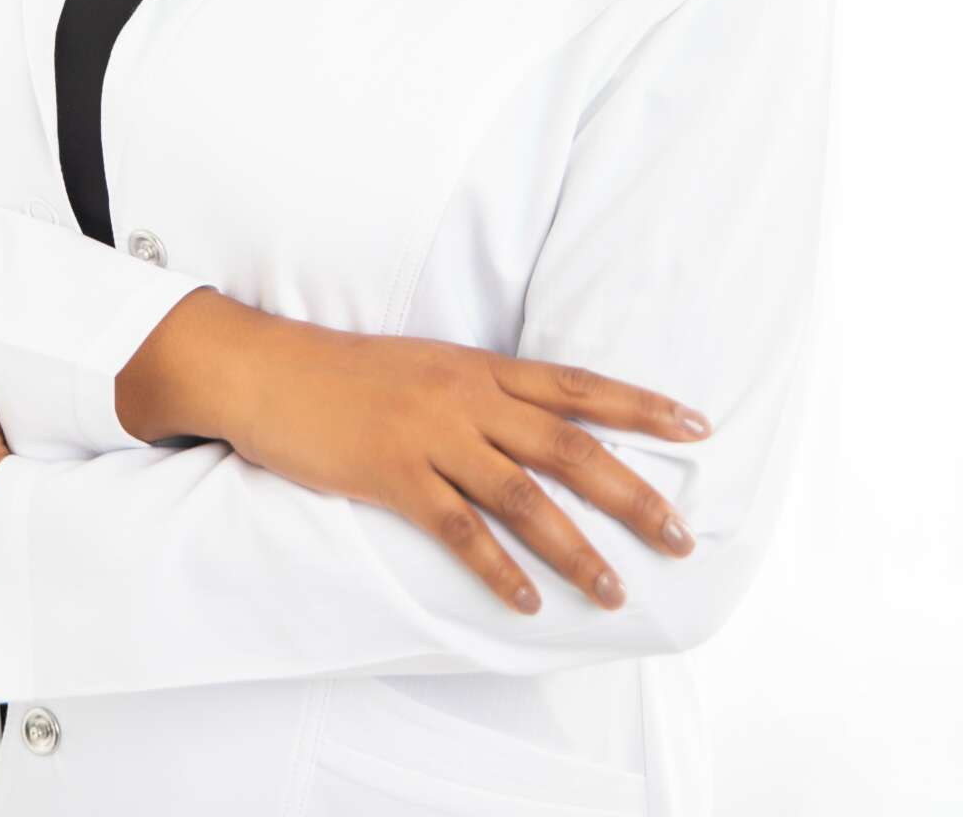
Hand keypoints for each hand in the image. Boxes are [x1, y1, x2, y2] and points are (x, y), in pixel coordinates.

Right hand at [226, 315, 711, 616]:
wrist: (270, 370)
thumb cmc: (350, 373)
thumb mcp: (429, 365)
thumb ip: (483, 391)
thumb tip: (542, 424)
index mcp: (481, 367)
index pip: (578, 386)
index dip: (640, 407)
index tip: (697, 427)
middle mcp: (467, 398)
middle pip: (569, 447)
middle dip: (632, 493)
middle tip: (680, 536)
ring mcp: (431, 436)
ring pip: (523, 498)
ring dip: (575, 549)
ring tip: (615, 591)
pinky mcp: (392, 475)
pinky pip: (457, 531)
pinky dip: (496, 570)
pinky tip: (527, 602)